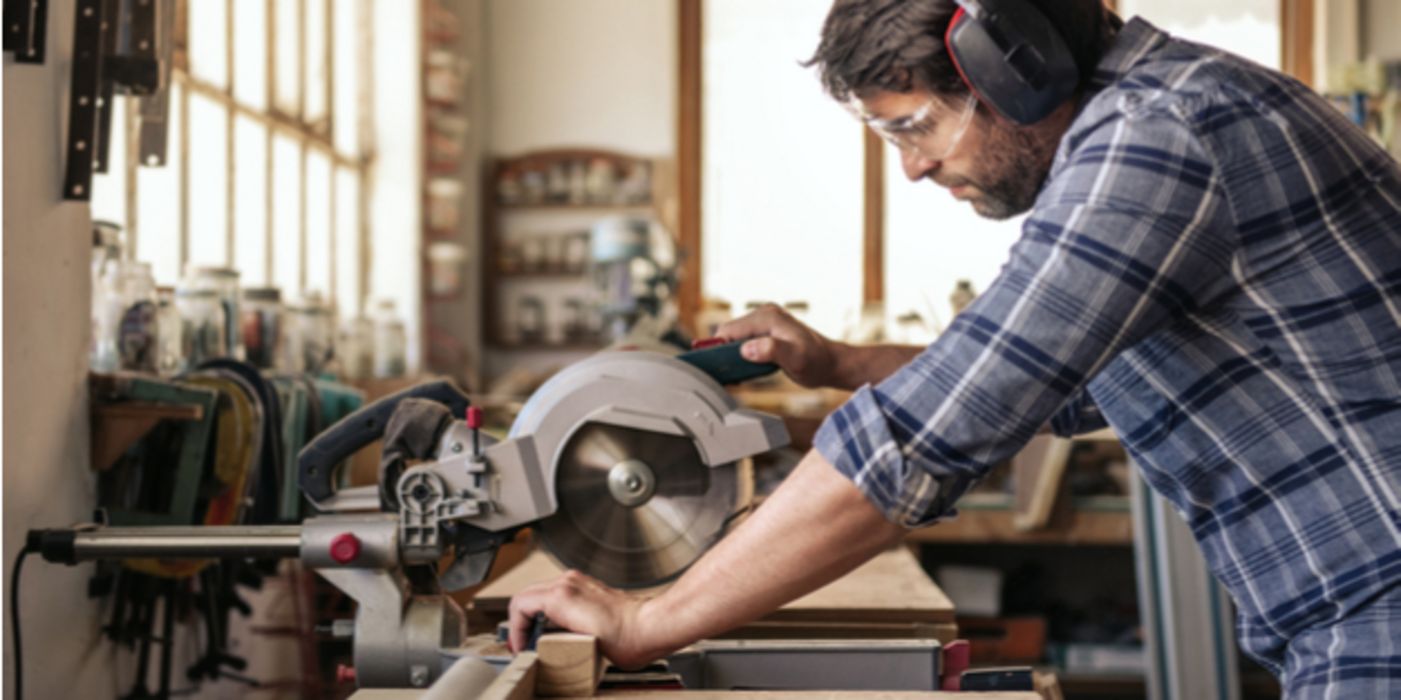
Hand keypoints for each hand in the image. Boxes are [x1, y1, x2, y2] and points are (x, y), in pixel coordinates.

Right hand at [506, 570, 658, 668]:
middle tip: (523, 644)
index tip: (520, 647)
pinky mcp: (588, 587)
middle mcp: (568, 583)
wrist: (650, 627)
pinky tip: (556, 628)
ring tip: (537, 638)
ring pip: (541, 593)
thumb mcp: (578, 647)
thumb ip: (552, 643)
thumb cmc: (625, 639)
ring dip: (535, 614)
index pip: (519, 605)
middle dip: (521, 621)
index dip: (514, 630)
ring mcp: (578, 582)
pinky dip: (549, 608)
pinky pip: (557, 593)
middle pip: (526, 596)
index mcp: (560, 596)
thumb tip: (540, 650)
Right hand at [714, 304, 842, 388]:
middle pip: (729, 333)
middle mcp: (764, 314)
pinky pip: (744, 340)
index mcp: (767, 317)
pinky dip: (740, 354)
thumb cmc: (817, 362)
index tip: (718, 368)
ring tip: (736, 374)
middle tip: (729, 376)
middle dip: (724, 353)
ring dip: (732, 355)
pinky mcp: (766, 331)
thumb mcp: (796, 359)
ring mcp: (765, 321)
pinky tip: (745, 369)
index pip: (729, 330)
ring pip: (735, 338)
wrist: (831, 363)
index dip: (718, 349)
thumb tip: (746, 349)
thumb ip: (772, 351)